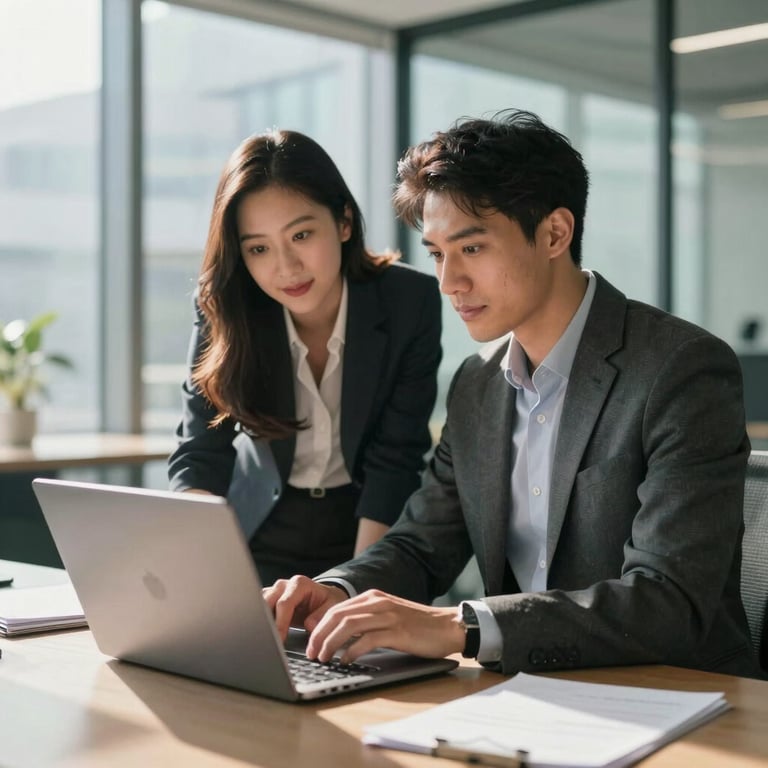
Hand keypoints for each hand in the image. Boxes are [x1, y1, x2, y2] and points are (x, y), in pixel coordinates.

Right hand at [263, 575, 347, 640]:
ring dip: (260, 622)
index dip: (280, 623)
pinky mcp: (269, 601)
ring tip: (264, 639)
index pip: (284, 604)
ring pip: (259, 605)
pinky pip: (258, 609)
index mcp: (299, 584)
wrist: (323, 599)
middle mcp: (284, 585)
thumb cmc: (327, 602)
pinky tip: (262, 634)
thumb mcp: (332, 607)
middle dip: (266, 623)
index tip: (279, 639)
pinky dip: (259, 622)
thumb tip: (309, 624)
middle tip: (268, 642)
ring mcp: (274, 592)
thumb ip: (322, 615)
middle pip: (266, 602)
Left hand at [306, 589, 464, 663]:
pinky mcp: (397, 631)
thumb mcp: (388, 616)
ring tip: (323, 658)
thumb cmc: (418, 626)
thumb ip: (367, 620)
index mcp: (373, 597)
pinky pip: (367, 640)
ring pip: (348, 626)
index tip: (311, 643)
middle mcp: (377, 602)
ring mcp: (387, 616)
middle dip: (319, 635)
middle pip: (338, 616)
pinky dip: (352, 651)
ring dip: (331, 643)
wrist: (448, 626)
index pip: (336, 609)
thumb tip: (340, 637)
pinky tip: (345, 661)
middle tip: (311, 654)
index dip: (319, 626)